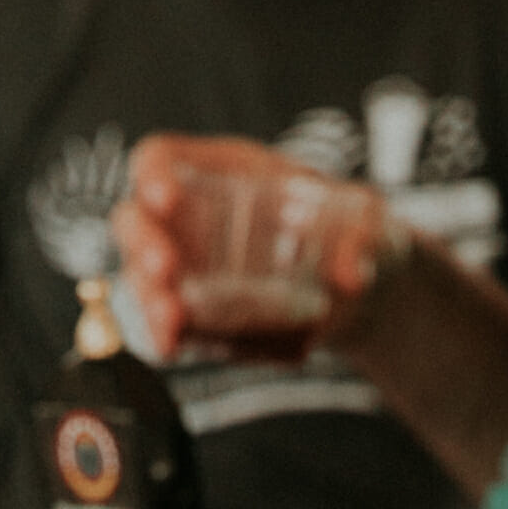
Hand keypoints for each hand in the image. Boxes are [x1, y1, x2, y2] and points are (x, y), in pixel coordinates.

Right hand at [116, 132, 396, 364]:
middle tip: (165, 270)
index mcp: (222, 174)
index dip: (152, 173)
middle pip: (136, 221)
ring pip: (144, 281)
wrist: (366, 295)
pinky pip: (172, 327)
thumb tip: (353, 271)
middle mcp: (192, 222)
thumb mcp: (371, 224)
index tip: (165, 196)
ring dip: (149, 302)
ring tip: (171, 326)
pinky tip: (177, 349)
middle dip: (143, 244)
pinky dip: (171, 339)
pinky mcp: (200, 319)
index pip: (162, 160)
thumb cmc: (358, 237)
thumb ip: (364, 237)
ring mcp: (190, 273)